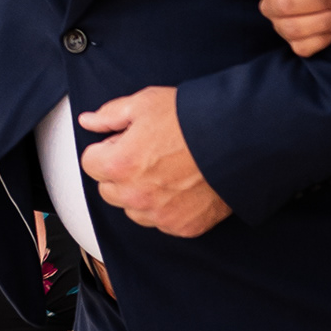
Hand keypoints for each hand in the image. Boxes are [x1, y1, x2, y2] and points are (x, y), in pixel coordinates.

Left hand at [76, 85, 230, 236]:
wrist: (241, 140)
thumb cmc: (194, 119)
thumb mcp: (146, 103)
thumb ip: (111, 115)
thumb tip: (89, 121)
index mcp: (120, 164)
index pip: (90, 163)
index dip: (107, 148)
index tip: (125, 141)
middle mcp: (135, 195)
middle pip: (109, 189)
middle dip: (120, 172)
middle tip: (148, 153)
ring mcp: (159, 215)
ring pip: (133, 209)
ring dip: (141, 193)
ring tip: (168, 170)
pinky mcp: (183, 227)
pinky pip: (162, 221)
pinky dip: (167, 208)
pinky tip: (184, 186)